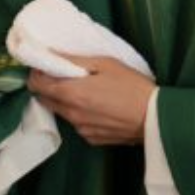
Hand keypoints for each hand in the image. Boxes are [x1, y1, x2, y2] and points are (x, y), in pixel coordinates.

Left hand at [27, 56, 155, 145]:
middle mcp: (72, 115)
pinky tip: (98, 106)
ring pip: (62, 112)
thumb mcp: (105, 63)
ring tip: (86, 90)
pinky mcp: (93, 139)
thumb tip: (52, 55)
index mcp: (72, 94)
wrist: (157, 119)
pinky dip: (80, 114)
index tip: (45, 67)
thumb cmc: (133, 87)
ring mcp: (81, 130)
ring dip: (65, 101)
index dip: (37, 74)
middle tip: (63, 76)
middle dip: (48, 87)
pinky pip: (78, 124)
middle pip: (45, 100)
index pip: (36, 86)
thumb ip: (74, 60)